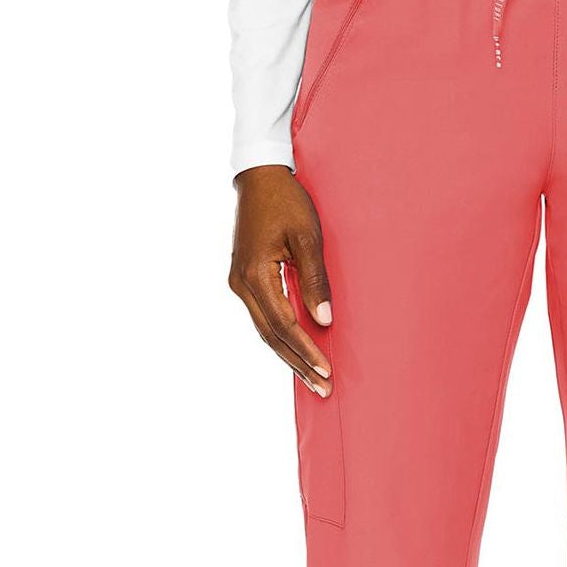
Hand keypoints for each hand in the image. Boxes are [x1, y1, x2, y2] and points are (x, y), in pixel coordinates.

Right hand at [228, 165, 333, 395]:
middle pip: (271, 336)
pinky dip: (281, 338)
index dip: (306, 350)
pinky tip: (296, 352)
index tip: (326, 371)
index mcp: (255, 275)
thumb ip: (315, 280)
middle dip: (298, 364)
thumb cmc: (286, 202)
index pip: (284, 325)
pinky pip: (263, 318)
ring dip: (289, 356)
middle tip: (323, 389)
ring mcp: (240, 284)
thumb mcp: (308, 238)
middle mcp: (241, 285)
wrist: (259, 177)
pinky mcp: (244, 280)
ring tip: (313, 379)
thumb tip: (323, 321)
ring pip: (265, 331)